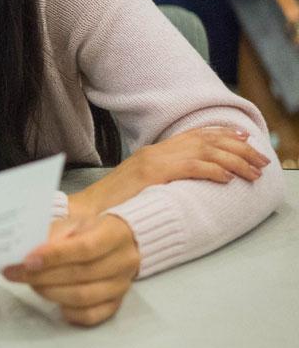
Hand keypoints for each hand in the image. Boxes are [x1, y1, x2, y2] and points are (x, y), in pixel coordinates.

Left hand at [3, 215, 139, 325]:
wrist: (117, 241)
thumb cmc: (89, 230)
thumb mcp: (73, 223)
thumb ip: (54, 234)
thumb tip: (28, 253)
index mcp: (114, 234)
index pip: (84, 248)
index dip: (54, 256)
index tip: (27, 260)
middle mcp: (123, 261)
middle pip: (81, 274)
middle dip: (43, 275)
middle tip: (16, 273)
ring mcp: (121, 286)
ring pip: (84, 297)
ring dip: (51, 292)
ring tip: (30, 284)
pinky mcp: (116, 304)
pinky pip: (91, 315)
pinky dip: (68, 311)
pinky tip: (52, 300)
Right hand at [69, 126, 268, 216]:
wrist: (87, 212)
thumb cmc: (112, 206)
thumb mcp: (140, 187)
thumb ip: (162, 179)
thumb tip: (186, 184)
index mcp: (151, 153)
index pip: (192, 136)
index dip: (221, 135)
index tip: (243, 139)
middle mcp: (154, 152)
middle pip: (203, 141)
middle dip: (237, 147)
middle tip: (260, 158)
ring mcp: (152, 161)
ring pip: (204, 152)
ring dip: (234, 160)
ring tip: (253, 171)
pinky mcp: (152, 173)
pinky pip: (191, 166)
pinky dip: (213, 170)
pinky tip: (228, 177)